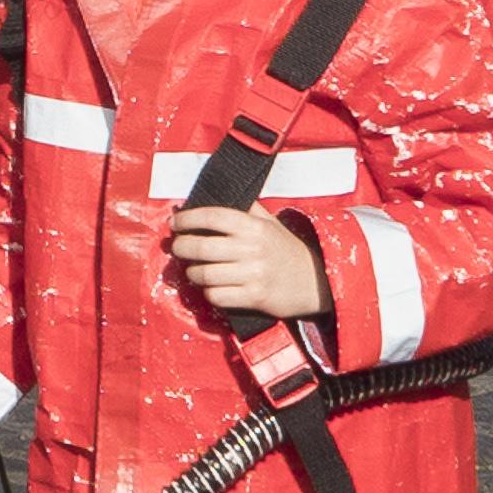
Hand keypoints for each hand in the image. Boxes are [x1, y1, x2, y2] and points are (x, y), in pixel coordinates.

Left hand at [165, 203, 328, 324]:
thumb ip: (247, 209)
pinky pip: (216, 295)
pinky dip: (208, 292)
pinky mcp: (254, 297)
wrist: (317, 283)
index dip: (187, 218)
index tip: (175, 223)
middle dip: (181, 247)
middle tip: (177, 247)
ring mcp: (252, 274)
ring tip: (192, 270)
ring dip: (192, 273)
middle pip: (200, 247)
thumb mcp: (271, 223)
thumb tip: (214, 195)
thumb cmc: (287, 250)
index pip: (212, 216)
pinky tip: (210, 287)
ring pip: (204, 274)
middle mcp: (252, 248)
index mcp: (254, 226)